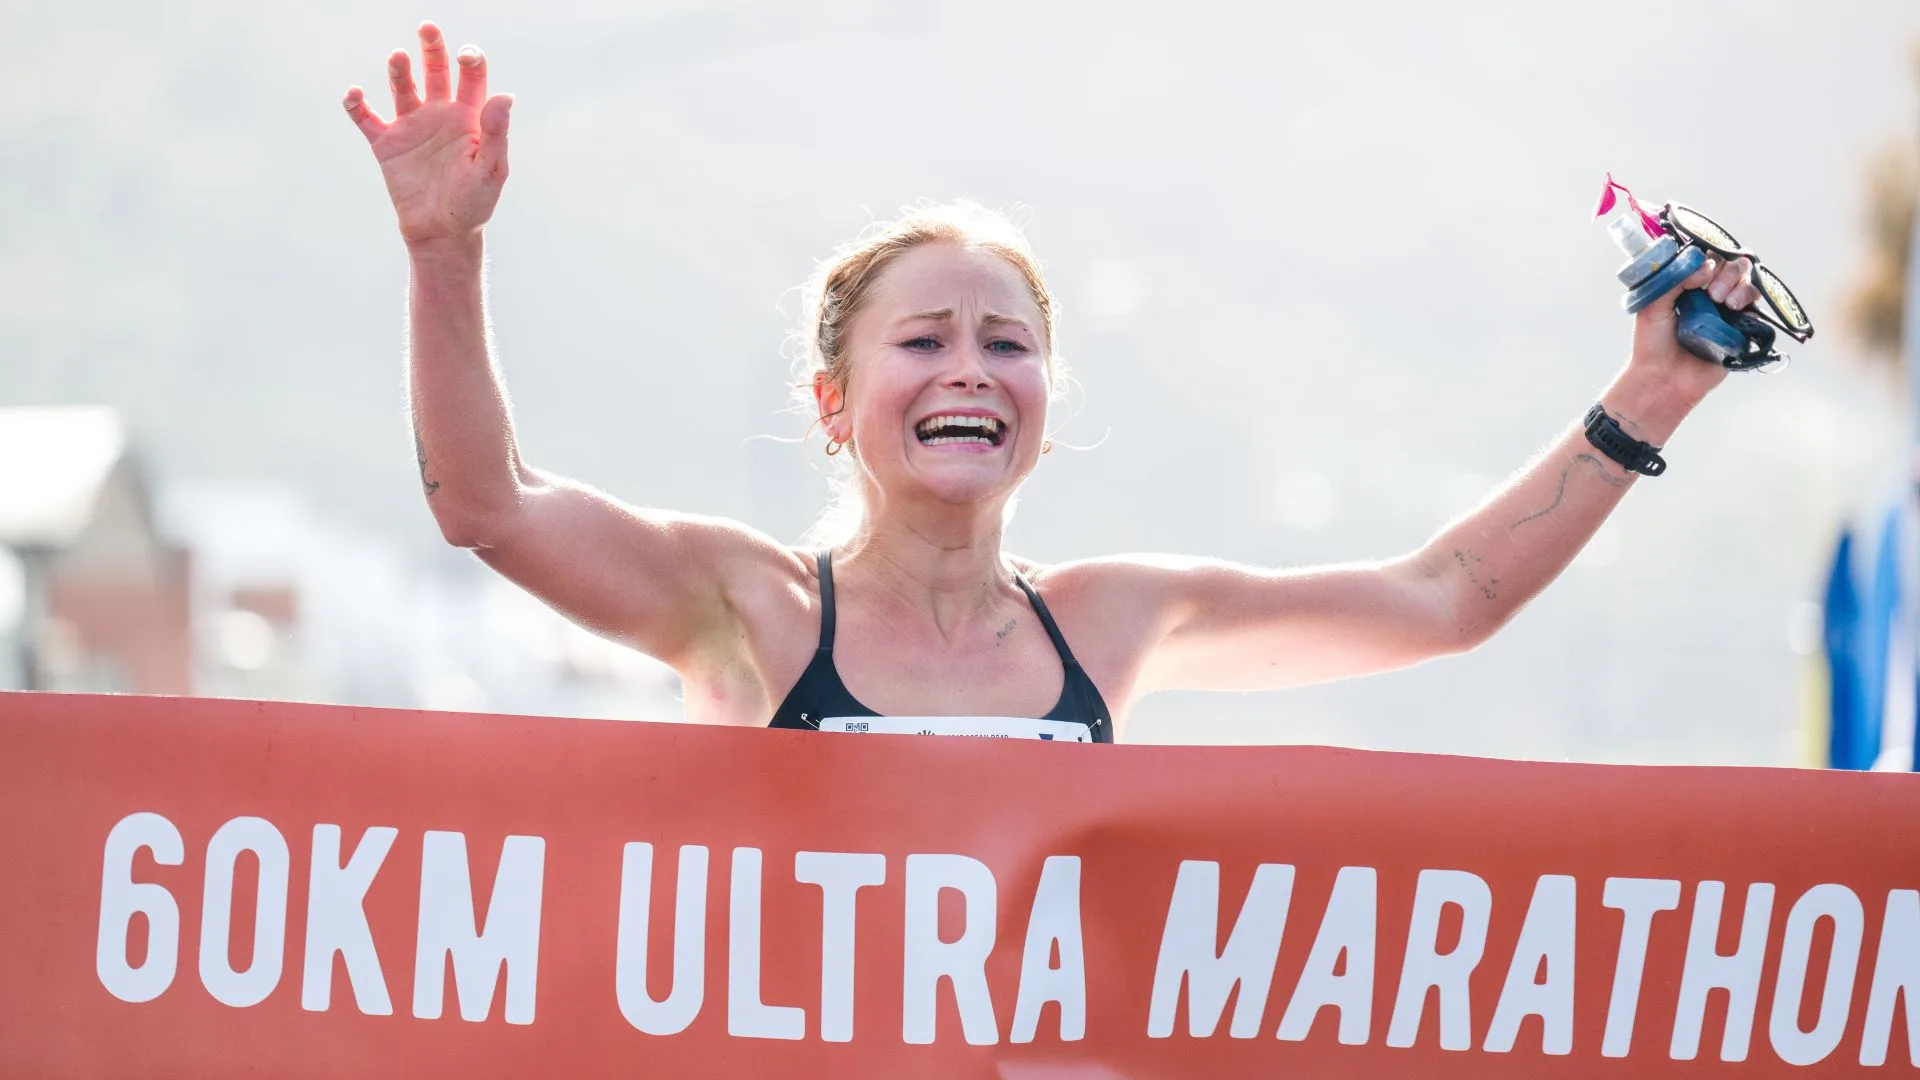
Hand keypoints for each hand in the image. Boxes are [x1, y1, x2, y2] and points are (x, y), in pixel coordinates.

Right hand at [343, 22, 512, 249]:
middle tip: (428, 28)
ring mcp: (412, 126)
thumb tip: (504, 94)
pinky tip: (354, 94)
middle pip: (436, 71)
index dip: (470, 61)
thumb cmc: (474, 203)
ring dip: (399, 72)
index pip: (471, 78)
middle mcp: (440, 114)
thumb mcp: (492, 169)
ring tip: (398, 58)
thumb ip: (497, 132)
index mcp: (469, 117)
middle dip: (432, 48)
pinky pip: (366, 117)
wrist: (442, 233)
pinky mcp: (386, 143)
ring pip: (403, 88)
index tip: (466, 55)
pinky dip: (356, 104)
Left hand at [1624, 253, 1760, 404]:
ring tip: (1724, 302)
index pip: (1707, 257)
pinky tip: (1735, 308)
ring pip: (1746, 280)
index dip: (1708, 258)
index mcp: (1688, 284)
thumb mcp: (1652, 306)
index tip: (1700, 273)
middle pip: (1731, 264)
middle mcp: (1710, 293)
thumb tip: (1704, 265)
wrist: (1663, 379)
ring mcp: (1727, 309)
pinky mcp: (1742, 327)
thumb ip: (1673, 280)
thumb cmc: (1652, 344)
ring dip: (1738, 283)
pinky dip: (1748, 298)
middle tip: (1712, 293)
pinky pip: (1755, 304)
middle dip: (1726, 272)